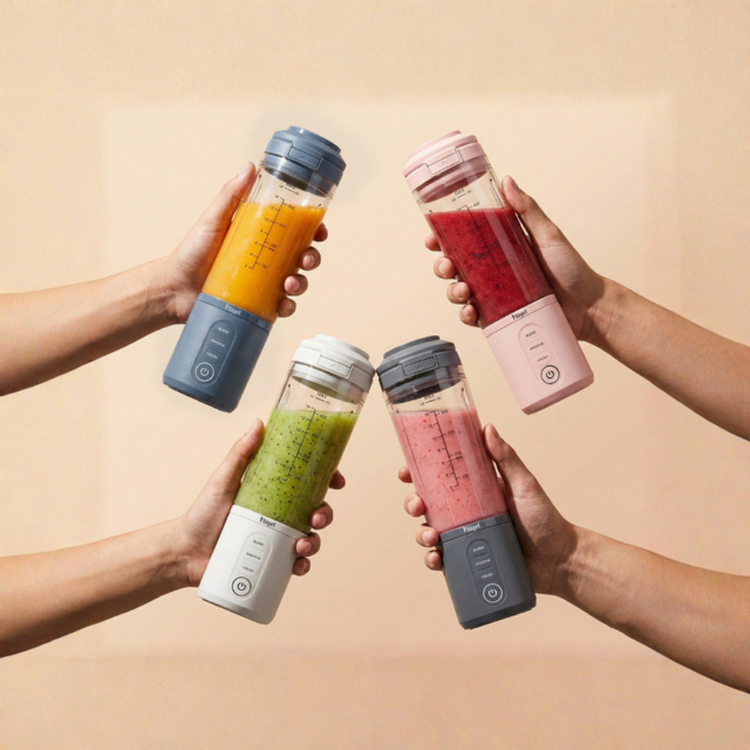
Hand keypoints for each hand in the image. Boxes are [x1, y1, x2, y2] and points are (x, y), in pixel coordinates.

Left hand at [158, 164, 327, 323]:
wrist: (174, 288)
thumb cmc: (192, 252)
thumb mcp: (214, 219)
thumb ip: (231, 195)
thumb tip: (249, 166)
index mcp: (262, 238)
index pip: (296, 232)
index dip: (313, 231)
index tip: (319, 231)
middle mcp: (267, 260)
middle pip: (302, 257)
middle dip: (312, 258)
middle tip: (305, 259)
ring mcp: (264, 284)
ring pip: (297, 283)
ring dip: (301, 284)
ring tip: (289, 284)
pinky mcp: (259, 305)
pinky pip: (282, 307)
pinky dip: (288, 307)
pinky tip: (283, 304)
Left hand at [173, 419, 337, 586]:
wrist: (185, 552)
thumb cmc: (202, 514)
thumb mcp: (223, 479)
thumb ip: (240, 453)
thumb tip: (258, 423)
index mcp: (275, 493)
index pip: (309, 484)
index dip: (328, 480)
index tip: (337, 481)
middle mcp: (280, 515)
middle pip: (316, 511)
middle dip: (325, 514)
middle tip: (316, 517)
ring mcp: (277, 540)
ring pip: (311, 539)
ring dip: (315, 542)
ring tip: (300, 545)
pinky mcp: (272, 562)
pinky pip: (297, 565)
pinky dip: (303, 565)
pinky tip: (297, 564)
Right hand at [402, 423, 577, 595]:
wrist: (560, 560)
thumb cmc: (545, 519)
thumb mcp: (524, 484)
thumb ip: (506, 458)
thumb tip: (487, 428)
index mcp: (474, 490)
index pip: (440, 478)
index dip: (418, 474)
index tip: (407, 471)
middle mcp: (465, 513)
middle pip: (427, 505)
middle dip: (413, 504)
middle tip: (418, 505)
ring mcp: (466, 537)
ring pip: (429, 532)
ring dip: (421, 533)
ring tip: (432, 536)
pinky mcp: (469, 560)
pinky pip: (443, 560)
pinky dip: (433, 560)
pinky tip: (437, 559)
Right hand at [428, 175, 604, 340]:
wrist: (588, 306)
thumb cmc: (571, 268)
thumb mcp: (547, 234)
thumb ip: (526, 209)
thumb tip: (506, 181)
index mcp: (498, 248)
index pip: (463, 241)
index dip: (442, 239)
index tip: (432, 237)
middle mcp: (493, 271)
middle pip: (454, 267)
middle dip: (442, 267)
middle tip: (446, 265)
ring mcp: (494, 295)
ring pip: (459, 293)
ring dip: (452, 292)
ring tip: (462, 291)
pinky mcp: (500, 317)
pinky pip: (474, 317)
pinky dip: (466, 315)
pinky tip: (471, 312)